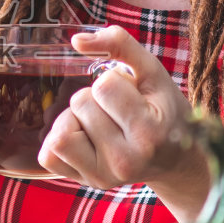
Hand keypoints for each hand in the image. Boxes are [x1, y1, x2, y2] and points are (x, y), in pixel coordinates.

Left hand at [37, 25, 209, 209]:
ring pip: (59, 132)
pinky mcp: (86, 182)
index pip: (103, 86)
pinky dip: (60, 139)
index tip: (132, 95)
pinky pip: (48, 155)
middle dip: (95, 98)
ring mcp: (103, 176)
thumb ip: (120, 44)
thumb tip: (76, 40)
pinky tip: (84, 136)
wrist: (175, 159)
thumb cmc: (164, 111)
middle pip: (79, 104)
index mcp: (148, 133)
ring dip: (74, 118)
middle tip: (118, 111)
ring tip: (99, 123)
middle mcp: (125, 161)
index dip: (114, 81)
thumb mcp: (153, 73)